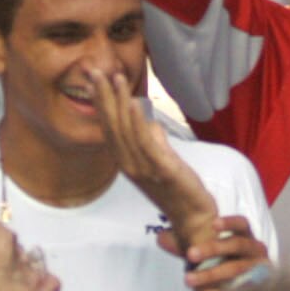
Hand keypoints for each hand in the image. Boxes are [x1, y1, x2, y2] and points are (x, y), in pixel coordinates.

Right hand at [96, 66, 219, 247]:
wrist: (194, 219)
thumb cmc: (178, 190)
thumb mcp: (163, 161)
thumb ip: (155, 143)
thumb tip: (151, 124)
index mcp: (128, 161)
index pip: (109, 127)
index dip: (101, 103)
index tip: (95, 79)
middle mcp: (130, 164)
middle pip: (112, 125)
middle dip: (104, 97)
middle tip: (95, 70)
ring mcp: (144, 168)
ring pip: (126, 131)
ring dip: (120, 103)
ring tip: (116, 78)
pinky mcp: (162, 170)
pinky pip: (146, 144)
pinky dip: (138, 123)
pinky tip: (135, 104)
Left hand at [171, 213, 272, 290]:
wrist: (247, 290)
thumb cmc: (226, 263)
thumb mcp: (209, 252)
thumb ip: (186, 244)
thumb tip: (160, 238)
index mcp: (246, 236)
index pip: (242, 224)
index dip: (229, 223)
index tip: (212, 224)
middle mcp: (256, 250)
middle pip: (237, 244)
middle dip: (213, 248)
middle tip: (189, 254)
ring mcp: (258, 270)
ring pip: (236, 269)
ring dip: (212, 274)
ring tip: (188, 279)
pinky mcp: (256, 290)